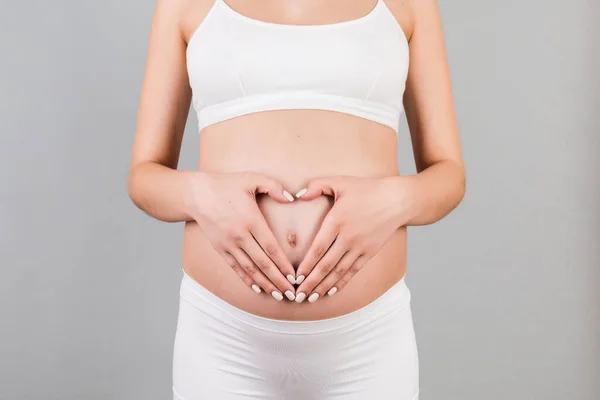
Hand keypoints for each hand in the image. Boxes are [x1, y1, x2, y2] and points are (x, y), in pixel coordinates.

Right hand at [187, 171, 296, 300]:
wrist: (197, 194)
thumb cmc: (227, 184)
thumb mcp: (252, 178)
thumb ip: (274, 186)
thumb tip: (291, 197)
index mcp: (251, 220)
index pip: (271, 248)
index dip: (283, 265)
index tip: (295, 277)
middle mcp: (240, 236)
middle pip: (263, 264)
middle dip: (278, 281)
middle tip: (292, 294)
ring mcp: (229, 244)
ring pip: (250, 269)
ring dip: (265, 284)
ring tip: (278, 295)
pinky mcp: (220, 249)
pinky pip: (236, 268)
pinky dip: (246, 279)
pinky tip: (257, 288)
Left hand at [293, 176, 411, 302]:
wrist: (397, 200)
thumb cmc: (367, 189)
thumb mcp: (340, 182)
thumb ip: (316, 186)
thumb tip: (297, 195)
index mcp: (337, 221)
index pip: (318, 248)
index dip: (306, 265)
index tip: (295, 278)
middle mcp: (348, 237)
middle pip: (326, 265)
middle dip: (310, 283)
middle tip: (297, 296)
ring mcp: (360, 247)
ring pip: (338, 272)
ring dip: (323, 287)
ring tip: (311, 298)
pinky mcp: (369, 252)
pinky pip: (353, 271)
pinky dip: (341, 283)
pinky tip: (331, 291)